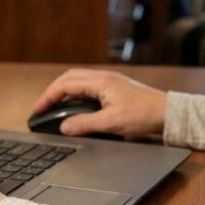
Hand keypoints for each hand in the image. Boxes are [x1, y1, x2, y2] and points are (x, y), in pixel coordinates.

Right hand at [32, 68, 167, 137]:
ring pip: (78, 82)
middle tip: (41, 108)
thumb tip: (64, 127)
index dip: (47, 97)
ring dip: (64, 92)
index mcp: (100, 81)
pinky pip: (88, 87)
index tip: (37, 110)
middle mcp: (103, 78)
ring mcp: (109, 82)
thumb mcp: (111, 122)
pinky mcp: (114, 89)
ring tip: (54, 108)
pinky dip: (75, 95)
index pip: (65, 85)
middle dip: (52, 92)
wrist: (167, 113)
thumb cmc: (144, 114)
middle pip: (69, 78)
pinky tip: (75, 108)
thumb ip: (85, 124)